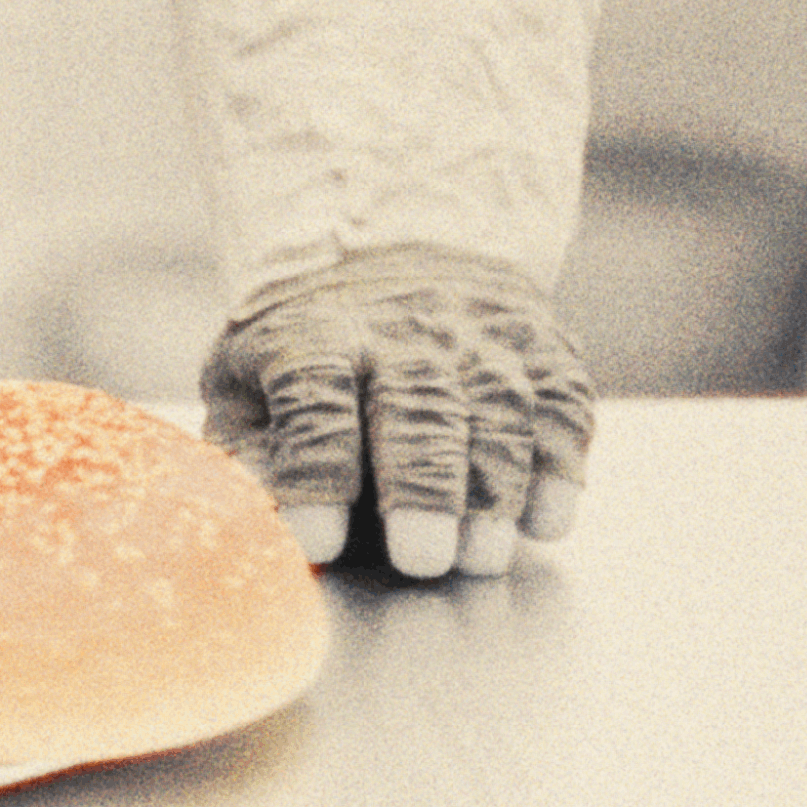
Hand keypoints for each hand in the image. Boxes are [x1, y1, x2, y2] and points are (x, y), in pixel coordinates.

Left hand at [199, 245, 589, 579]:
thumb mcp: (244, 385)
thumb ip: (245, 455)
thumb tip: (254, 523)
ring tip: (483, 558)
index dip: (315, 473)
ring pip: (498, 406)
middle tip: (422, 560)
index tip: (317, 544)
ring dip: (495, 487)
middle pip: (417, 404)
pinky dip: (560, 463)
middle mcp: (401, 330)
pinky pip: (562, 402)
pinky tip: (548, 522)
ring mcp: (479, 334)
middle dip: (422, 488)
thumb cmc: (299, 352)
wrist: (392, 247)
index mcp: (311, 335)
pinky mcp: (541, 345)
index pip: (313, 398)